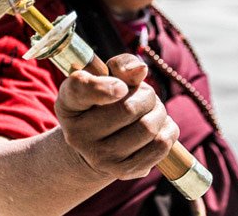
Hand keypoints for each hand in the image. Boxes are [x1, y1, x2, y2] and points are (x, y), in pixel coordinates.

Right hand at [55, 54, 178, 180]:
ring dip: (159, 113)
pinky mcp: (122, 171)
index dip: (105, 87)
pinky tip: (159, 127)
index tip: (121, 87)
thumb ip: (121, 66)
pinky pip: (160, 146)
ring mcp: (99, 157)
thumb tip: (140, 70)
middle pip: (129, 108)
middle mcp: (77, 134)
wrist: (96, 143)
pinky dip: (168, 130)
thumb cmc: (105, 101)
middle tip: (145, 95)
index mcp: (69, 102)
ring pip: (148, 128)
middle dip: (147, 95)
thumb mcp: (105, 77)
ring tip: (151, 111)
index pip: (81, 89)